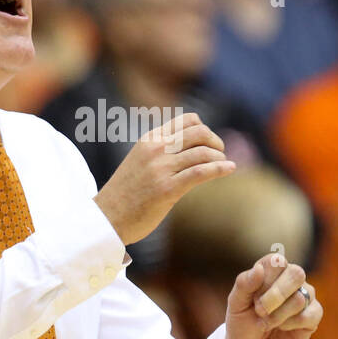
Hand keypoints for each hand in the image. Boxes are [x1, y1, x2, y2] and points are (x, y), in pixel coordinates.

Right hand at [93, 112, 234, 244]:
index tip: (209, 144)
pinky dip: (220, 168)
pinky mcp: (167, 189)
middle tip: (219, 155)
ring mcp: (161, 168)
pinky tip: (230, 169)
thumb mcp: (140, 161)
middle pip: (199, 132)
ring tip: (224, 166)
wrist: (107, 218)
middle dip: (216, 142)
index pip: (187, 120)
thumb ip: (162, 151)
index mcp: (150, 139)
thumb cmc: (126, 193)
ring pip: (203, 152)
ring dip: (219, 158)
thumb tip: (191, 148)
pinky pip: (201, 172)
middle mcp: (156, 149)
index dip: (205, 129)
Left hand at [225, 252, 321, 338]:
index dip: (265, 279)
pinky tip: (282, 327)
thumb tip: (259, 269)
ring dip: (278, 315)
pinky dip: (291, 324)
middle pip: (296, 273)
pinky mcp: (313, 316)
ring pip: (300, 298)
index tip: (253, 297)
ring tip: (266, 323)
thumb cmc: (242, 323)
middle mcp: (291, 279)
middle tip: (259, 311)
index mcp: (272, 270)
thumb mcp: (236, 304)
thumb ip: (244, 284)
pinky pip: (309, 314)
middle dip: (275, 295)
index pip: (277, 261)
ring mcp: (304, 297)